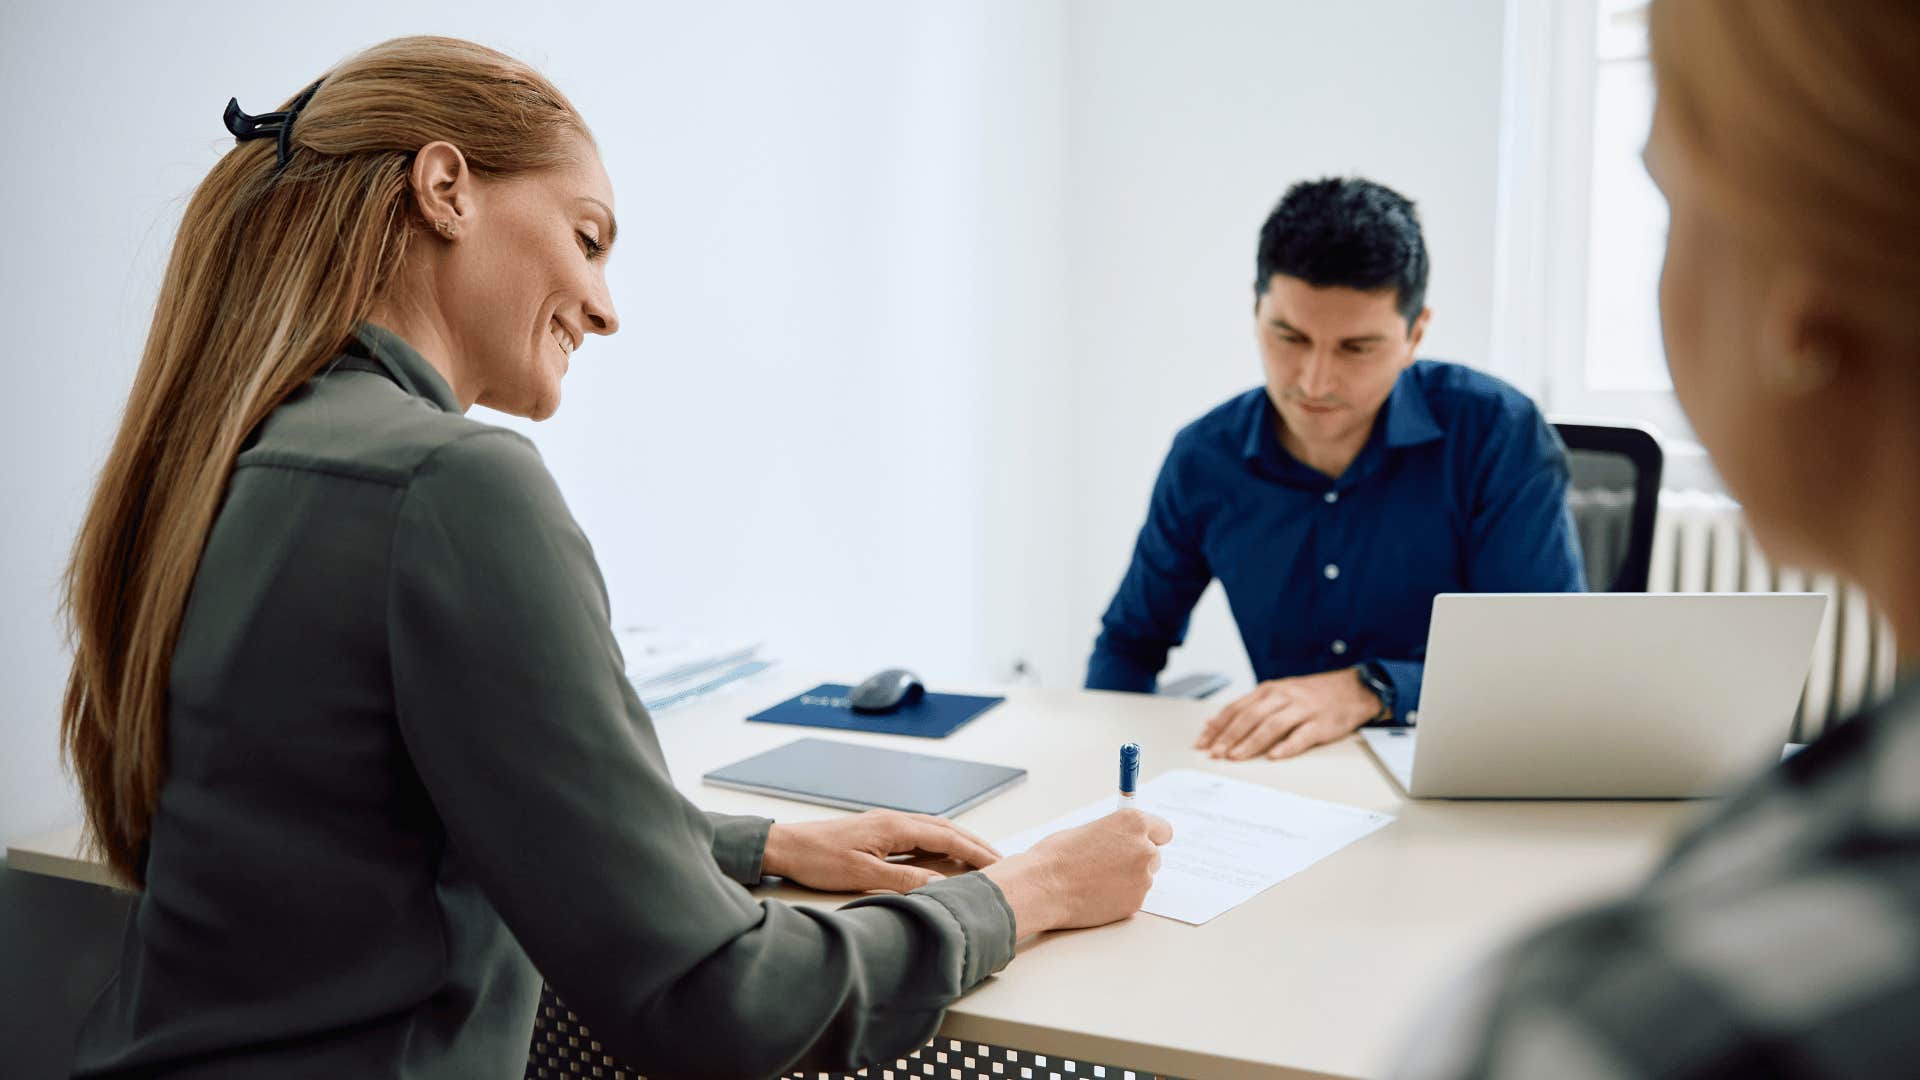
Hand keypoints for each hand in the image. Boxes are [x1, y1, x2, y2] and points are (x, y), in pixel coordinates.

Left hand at [762, 810, 1000, 893]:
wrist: (785, 846)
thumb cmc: (817, 858)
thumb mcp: (861, 875)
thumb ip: (902, 881)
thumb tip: (939, 888)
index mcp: (894, 826)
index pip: (946, 838)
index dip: (975, 852)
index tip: (999, 865)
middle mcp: (894, 820)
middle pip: (946, 829)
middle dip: (975, 845)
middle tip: (1001, 861)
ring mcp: (886, 824)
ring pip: (933, 830)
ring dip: (959, 843)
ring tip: (980, 859)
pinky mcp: (877, 832)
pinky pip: (919, 836)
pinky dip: (939, 845)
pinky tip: (942, 856)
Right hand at [980, 809, 1171, 936]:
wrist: (1043, 887)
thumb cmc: (1057, 855)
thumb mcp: (1089, 830)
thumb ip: (1115, 834)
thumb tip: (1123, 841)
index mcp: (1133, 823)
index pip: (1163, 830)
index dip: (1151, 837)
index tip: (1142, 842)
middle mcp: (1144, 849)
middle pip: (1154, 855)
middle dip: (1137, 860)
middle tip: (1110, 865)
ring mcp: (1142, 879)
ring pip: (1143, 878)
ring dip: (1128, 879)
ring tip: (1096, 881)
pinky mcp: (1135, 903)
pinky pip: (1132, 897)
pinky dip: (1120, 897)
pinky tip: (1096, 894)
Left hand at [1193, 668, 1378, 760]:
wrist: (1352, 690)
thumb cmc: (1310, 695)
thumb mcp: (1278, 693)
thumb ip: (1249, 708)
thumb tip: (1215, 725)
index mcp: (1269, 690)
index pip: (1236, 708)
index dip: (1218, 726)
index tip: (1202, 743)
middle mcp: (1283, 697)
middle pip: (1250, 717)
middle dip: (1229, 736)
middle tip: (1215, 754)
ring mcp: (1303, 709)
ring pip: (1271, 725)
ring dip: (1251, 742)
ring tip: (1236, 757)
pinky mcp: (1321, 724)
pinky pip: (1302, 736)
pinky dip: (1287, 746)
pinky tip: (1274, 756)